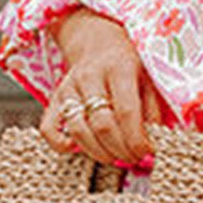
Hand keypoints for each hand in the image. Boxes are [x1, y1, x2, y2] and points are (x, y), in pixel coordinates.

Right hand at [40, 10, 162, 164]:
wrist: (98, 42)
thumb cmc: (128, 65)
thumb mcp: (148, 79)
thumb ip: (152, 111)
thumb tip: (154, 145)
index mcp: (119, 69)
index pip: (126, 111)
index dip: (136, 139)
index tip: (147, 153)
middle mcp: (90, 77)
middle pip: (102, 125)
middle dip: (121, 150)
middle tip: (134, 160)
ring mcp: (68, 88)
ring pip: (78, 130)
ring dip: (99, 153)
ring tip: (116, 158)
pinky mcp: (54, 99)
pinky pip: (48, 129)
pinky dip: (61, 145)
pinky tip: (81, 149)